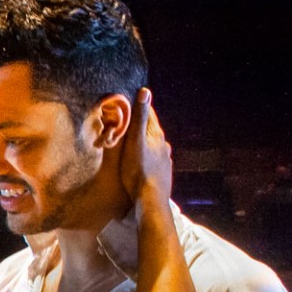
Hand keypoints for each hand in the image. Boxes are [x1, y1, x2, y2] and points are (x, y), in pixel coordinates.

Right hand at [118, 87, 172, 209]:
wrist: (151, 200)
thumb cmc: (139, 171)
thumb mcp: (135, 142)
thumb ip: (140, 117)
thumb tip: (146, 91)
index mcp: (156, 135)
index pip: (148, 114)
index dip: (138, 107)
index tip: (129, 102)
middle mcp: (164, 145)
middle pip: (151, 130)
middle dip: (140, 125)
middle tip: (126, 123)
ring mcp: (165, 159)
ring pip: (153, 145)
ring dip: (144, 141)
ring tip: (133, 142)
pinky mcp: (163, 173)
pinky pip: (154, 159)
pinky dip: (148, 155)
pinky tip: (142, 161)